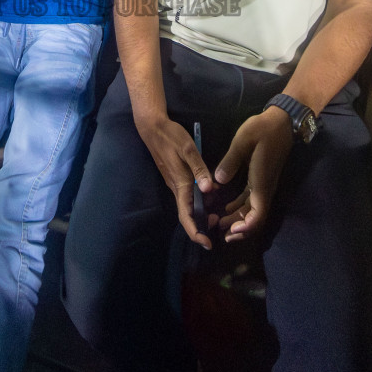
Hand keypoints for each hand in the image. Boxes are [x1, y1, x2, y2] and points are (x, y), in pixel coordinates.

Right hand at [135, 114, 215, 248]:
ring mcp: (175, 183)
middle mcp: (177, 188)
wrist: (153, 127)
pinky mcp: (176, 177)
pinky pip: (188, 195)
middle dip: (202, 224)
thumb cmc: (170, 136)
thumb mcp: (188, 149)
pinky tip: (210, 193)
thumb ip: (199, 169)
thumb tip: (209, 190)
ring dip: (202, 211)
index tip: (208, 243)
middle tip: (218, 222)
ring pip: (188, 205)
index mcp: (180, 185)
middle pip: (188, 215)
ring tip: (217, 209)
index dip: (196, 233)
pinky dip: (199, 200)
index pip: (186, 216)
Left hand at [212, 106, 292, 241]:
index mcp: (262, 182)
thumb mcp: (243, 141)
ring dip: (238, 220)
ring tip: (219, 225)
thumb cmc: (263, 129)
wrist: (282, 121)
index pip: (258, 214)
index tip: (232, 230)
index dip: (246, 226)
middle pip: (255, 217)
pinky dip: (239, 208)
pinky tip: (226, 209)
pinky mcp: (262, 180)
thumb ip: (230, 161)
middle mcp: (265, 188)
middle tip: (221, 234)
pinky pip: (251, 200)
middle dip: (240, 229)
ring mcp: (264, 185)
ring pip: (253, 210)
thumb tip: (219, 180)